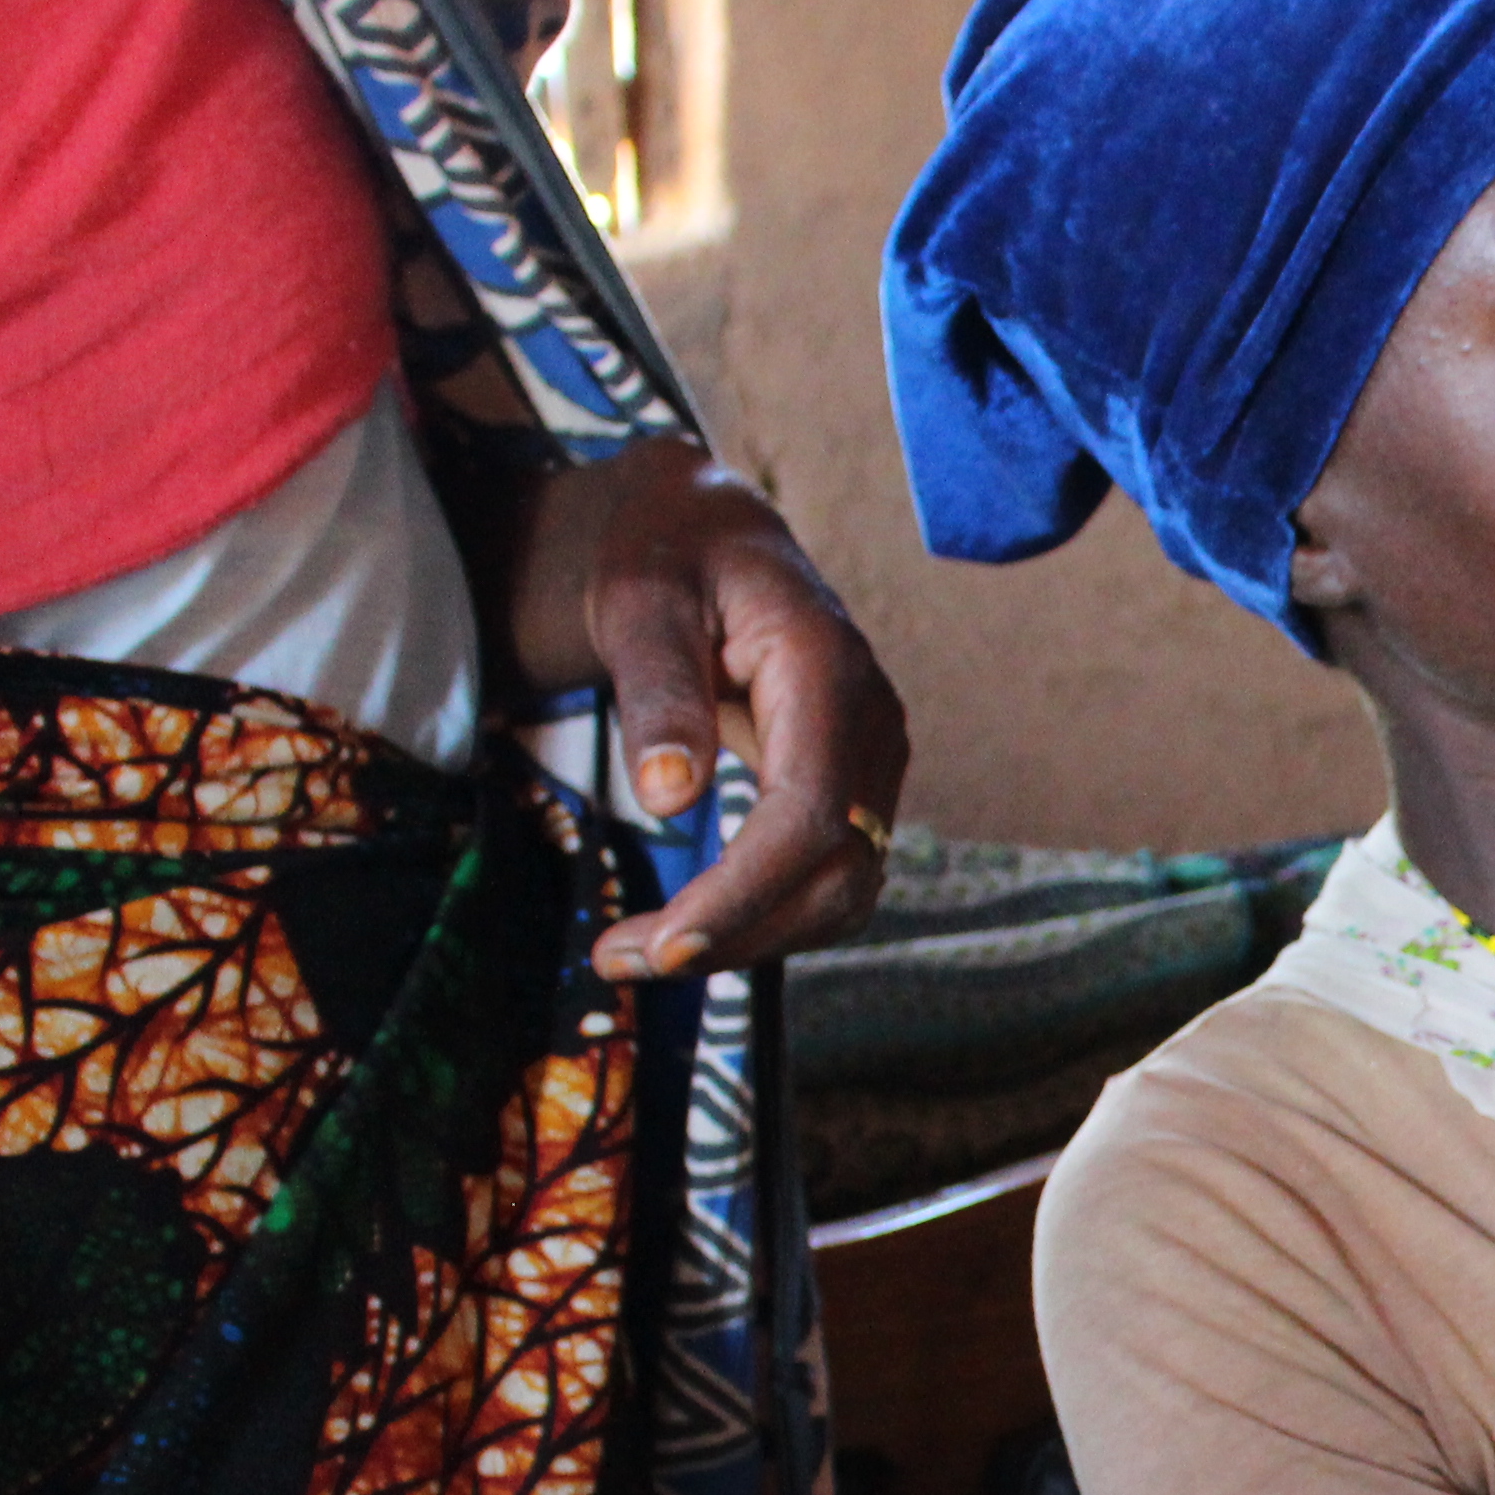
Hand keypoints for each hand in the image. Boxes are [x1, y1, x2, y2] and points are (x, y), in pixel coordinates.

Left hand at [498, 437, 909, 979]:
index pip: (809, 814)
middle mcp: (871, 726)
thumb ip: (658, 692)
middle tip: (621, 961)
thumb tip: (669, 798)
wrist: (712, 532)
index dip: (746, 893)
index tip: (665, 943)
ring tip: (638, 954)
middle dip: (736, 933)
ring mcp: (873, 763)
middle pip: (836, 872)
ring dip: (749, 940)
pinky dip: (767, 919)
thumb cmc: (670, 555)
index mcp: (826, 671)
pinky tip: (692, 927)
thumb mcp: (642, 602)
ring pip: (842, 891)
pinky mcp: (854, 790)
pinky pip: (830, 879)